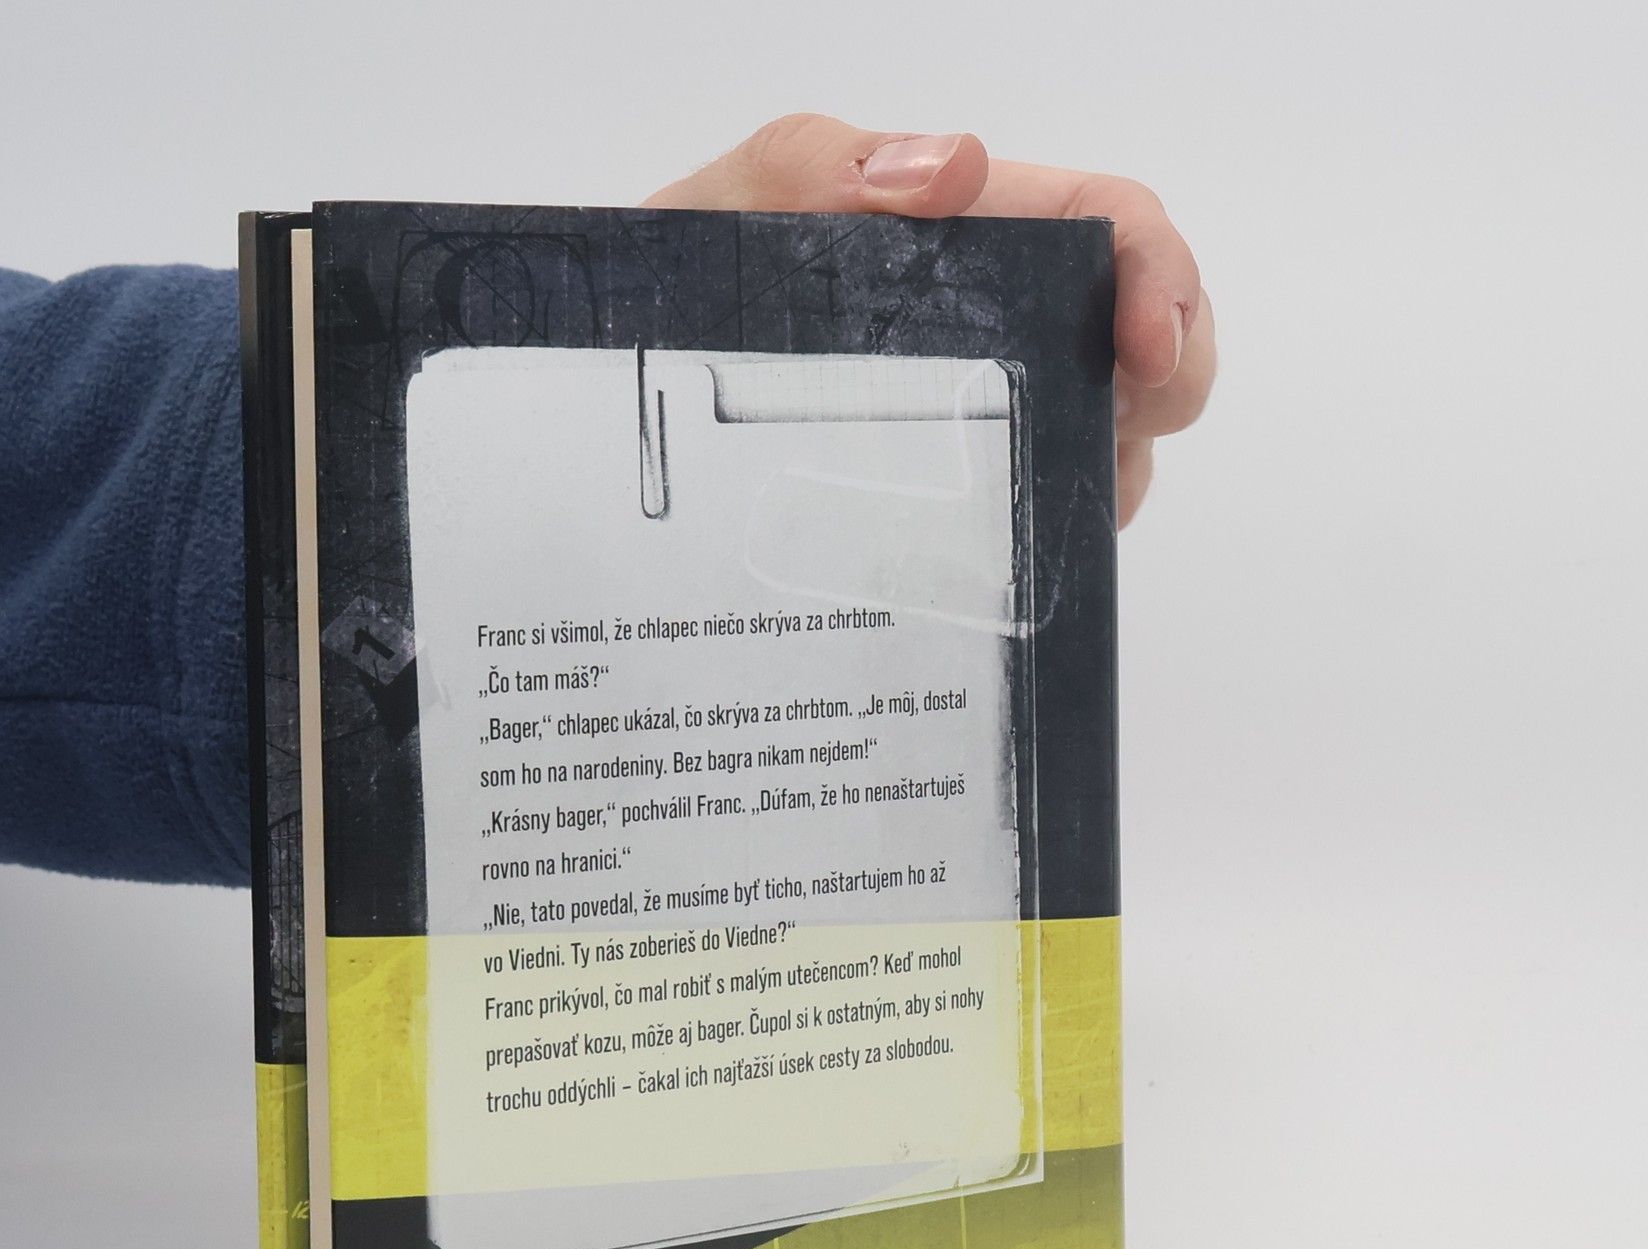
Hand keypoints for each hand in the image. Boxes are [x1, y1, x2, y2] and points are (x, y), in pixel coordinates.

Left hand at [646, 114, 1213, 525]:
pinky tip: (999, 558)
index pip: (1111, 225)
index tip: (1147, 351)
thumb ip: (811, 170)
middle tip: (1107, 447)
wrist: (606, 409)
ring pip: (1105, 438)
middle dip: (1164, 385)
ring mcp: (984, 414)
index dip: (1159, 276)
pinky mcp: (953, 502)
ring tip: (1037, 515)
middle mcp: (994, 323)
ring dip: (1102, 474)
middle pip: (1142, 337)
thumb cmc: (671, 297)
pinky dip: (1047, 535)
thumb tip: (951, 168)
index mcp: (962, 236)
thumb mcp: (721, 218)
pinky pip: (1037, 517)